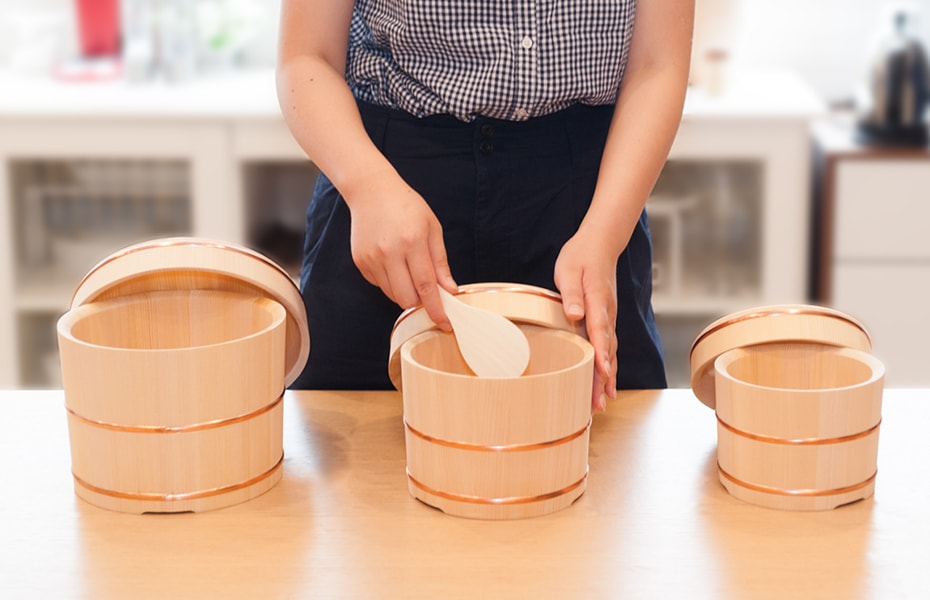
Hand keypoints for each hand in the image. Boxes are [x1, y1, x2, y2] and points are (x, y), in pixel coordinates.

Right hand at [345, 172, 456, 328]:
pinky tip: (393, 262)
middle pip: (407, 298)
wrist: (371, 190)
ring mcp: (372, 258)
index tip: (445, 323)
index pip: (426, 286)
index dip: (436, 309)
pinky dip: (391, 282)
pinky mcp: (360, 262)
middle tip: (428, 293)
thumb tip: (449, 290)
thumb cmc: (407, 206)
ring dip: (406, 292)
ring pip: (393, 295)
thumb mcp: (432, 228)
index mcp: (412, 242)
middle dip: (420, 303)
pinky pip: (380, 285)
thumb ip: (440, 262)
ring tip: (409, 269)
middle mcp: (389, 252)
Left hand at [554, 234, 618, 412]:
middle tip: (597, 403)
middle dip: (602, 378)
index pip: (600, 330)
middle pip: (607, 350)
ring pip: (610, 353)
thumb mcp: (569, 270)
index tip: (602, 371)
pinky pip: (608, 349)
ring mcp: (609, 319)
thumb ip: (571, 292)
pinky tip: (605, 386)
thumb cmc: (580, 257)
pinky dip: (607, 369)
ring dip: (606, 379)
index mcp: (598, 300)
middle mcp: (607, 314)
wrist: (600, 245)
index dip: (601, 352)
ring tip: (601, 404)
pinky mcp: (605, 322)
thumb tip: (574, 313)